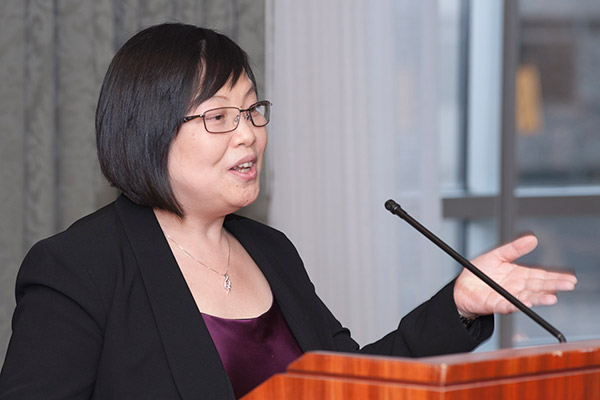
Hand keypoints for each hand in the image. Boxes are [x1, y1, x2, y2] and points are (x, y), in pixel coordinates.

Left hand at [453, 234, 576, 317]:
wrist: (461, 286)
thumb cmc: (479, 272)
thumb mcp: (497, 255)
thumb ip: (514, 249)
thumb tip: (532, 239)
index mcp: (519, 275)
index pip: (540, 276)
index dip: (555, 277)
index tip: (570, 278)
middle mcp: (517, 288)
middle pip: (538, 287)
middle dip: (554, 286)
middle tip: (568, 286)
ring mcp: (507, 297)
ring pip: (526, 298)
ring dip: (539, 299)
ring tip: (551, 298)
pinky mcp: (495, 304)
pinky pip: (506, 306)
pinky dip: (515, 305)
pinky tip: (525, 304)